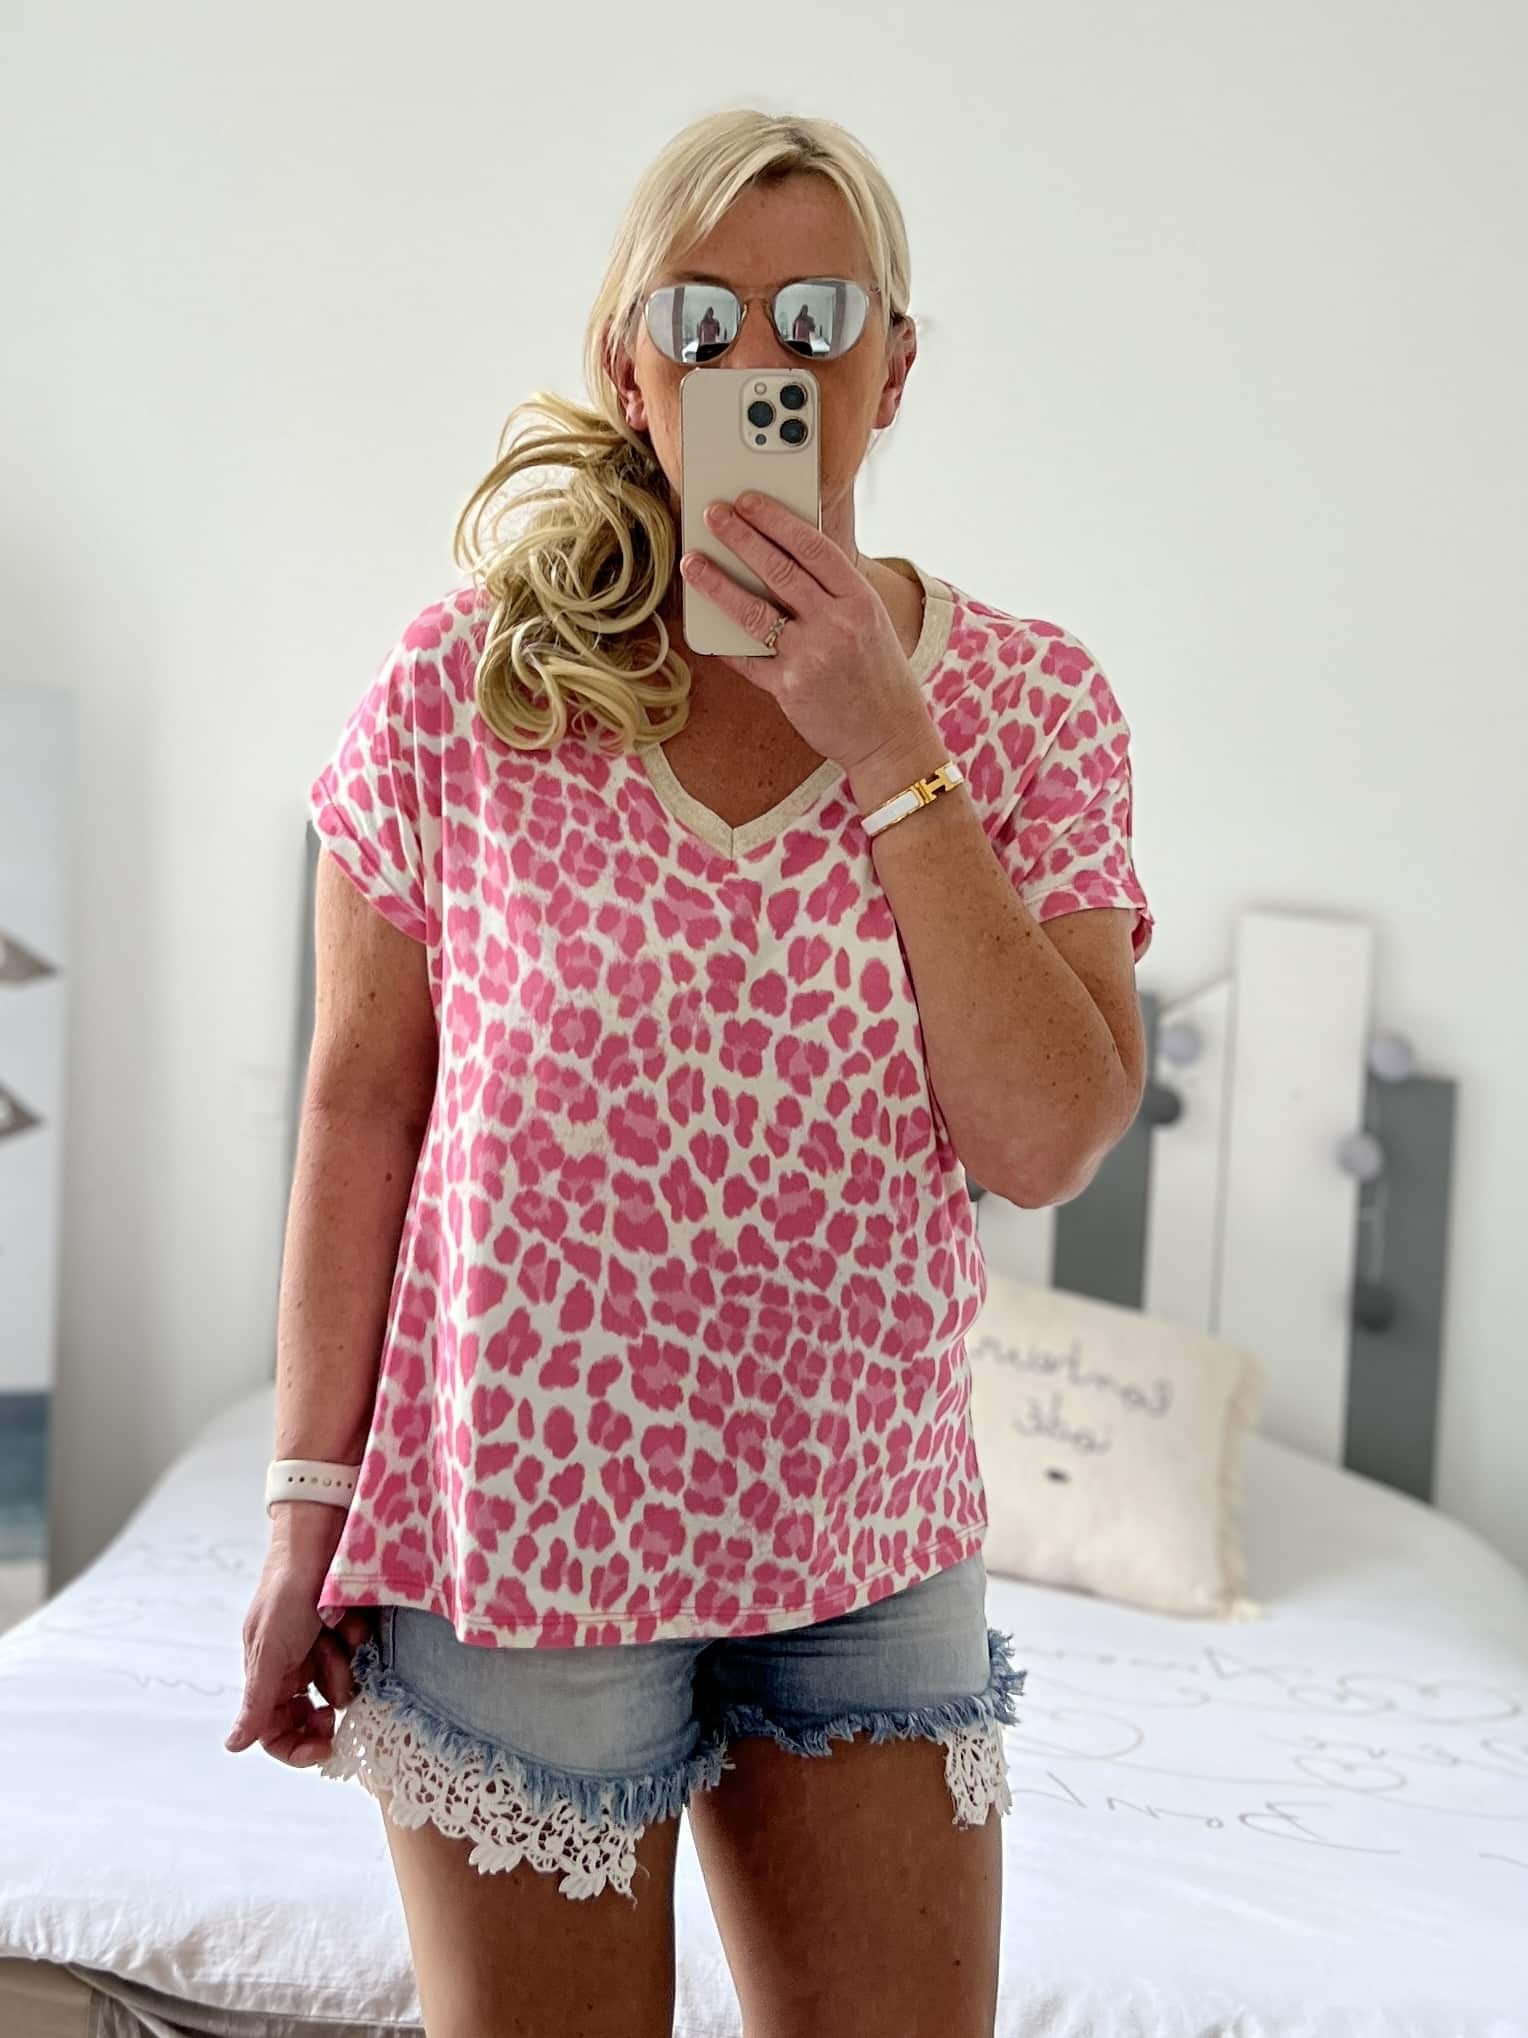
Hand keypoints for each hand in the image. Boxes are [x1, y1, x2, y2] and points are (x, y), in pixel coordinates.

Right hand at [225, 1516, 374, 1767]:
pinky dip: (356, 1637)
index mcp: (267, 1673)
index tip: (324, 1747)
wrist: (322, 1538)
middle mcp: (295, 1664)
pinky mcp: (350, 1630)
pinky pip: (361, 1654)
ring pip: (343, 1683)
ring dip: (342, 1662)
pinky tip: (349, 1617)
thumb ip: (257, 1700)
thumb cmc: (287, 1590)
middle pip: (314, 1711)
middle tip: (341, 1695)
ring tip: (336, 1633)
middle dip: (328, 1700)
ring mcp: (324, 1647)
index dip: (297, 1746)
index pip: (276, 1730)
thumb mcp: (269, 1649)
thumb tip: (232, 1745)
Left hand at [679, 493, 932, 776]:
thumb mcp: (870, 622)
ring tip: (692, 563)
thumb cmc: (879, 676)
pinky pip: (747, 658)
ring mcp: (812, 656)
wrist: (890, 737)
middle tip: (712, 514)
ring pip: (754, 609)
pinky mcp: (789, 687)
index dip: (775, 519)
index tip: (748, 500)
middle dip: (740, 536)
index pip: (813, 546)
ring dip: (717, 583)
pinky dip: (724, 642)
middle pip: (779, 569)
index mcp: (860, 599)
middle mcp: (837, 623)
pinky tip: (704, 625)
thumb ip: (833, 593)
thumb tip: (782, 559)